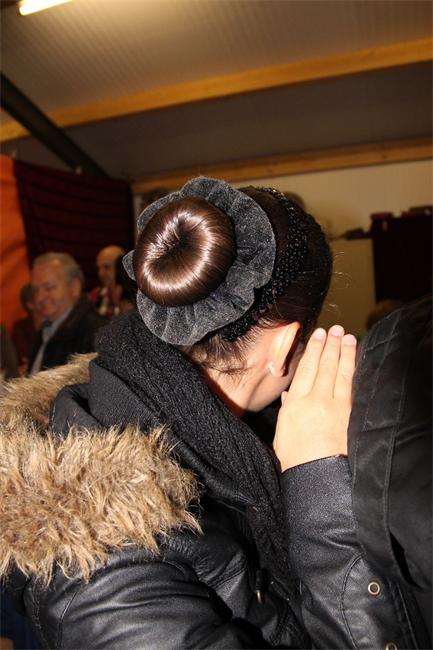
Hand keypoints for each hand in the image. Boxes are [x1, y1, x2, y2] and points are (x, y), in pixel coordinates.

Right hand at [273, 325, 355, 471]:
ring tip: (348, 338)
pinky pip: (351, 387)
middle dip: (330, 346)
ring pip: (340, 373)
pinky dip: (352, 371)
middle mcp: (315, 400)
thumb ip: (288, 408)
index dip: (313, 350)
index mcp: (296, 403)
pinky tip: (354, 362)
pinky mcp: (348, 414)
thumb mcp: (284, 430)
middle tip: (335, 329)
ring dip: (344, 353)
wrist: (316, 475)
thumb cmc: (296, 456)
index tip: (319, 335)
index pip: (306, 369)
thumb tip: (290, 394)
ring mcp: (334, 406)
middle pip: (324, 366)